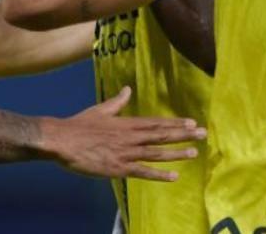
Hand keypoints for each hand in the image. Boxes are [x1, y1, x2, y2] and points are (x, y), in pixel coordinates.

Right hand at [41, 86, 204, 181]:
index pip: (156, 123)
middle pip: (161, 136)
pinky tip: (174, 176)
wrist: (62, 140)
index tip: (191, 122)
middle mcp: (130, 137)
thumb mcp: (101, 110)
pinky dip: (159, 175)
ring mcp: (126, 153)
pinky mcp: (119, 168)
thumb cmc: (79, 125)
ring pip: (156, 153)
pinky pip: (143, 172)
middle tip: (203, 134)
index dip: (175, 123)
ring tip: (194, 152)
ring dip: (176, 153)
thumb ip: (118, 102)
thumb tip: (128, 89)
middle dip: (183, 135)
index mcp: (126, 123)